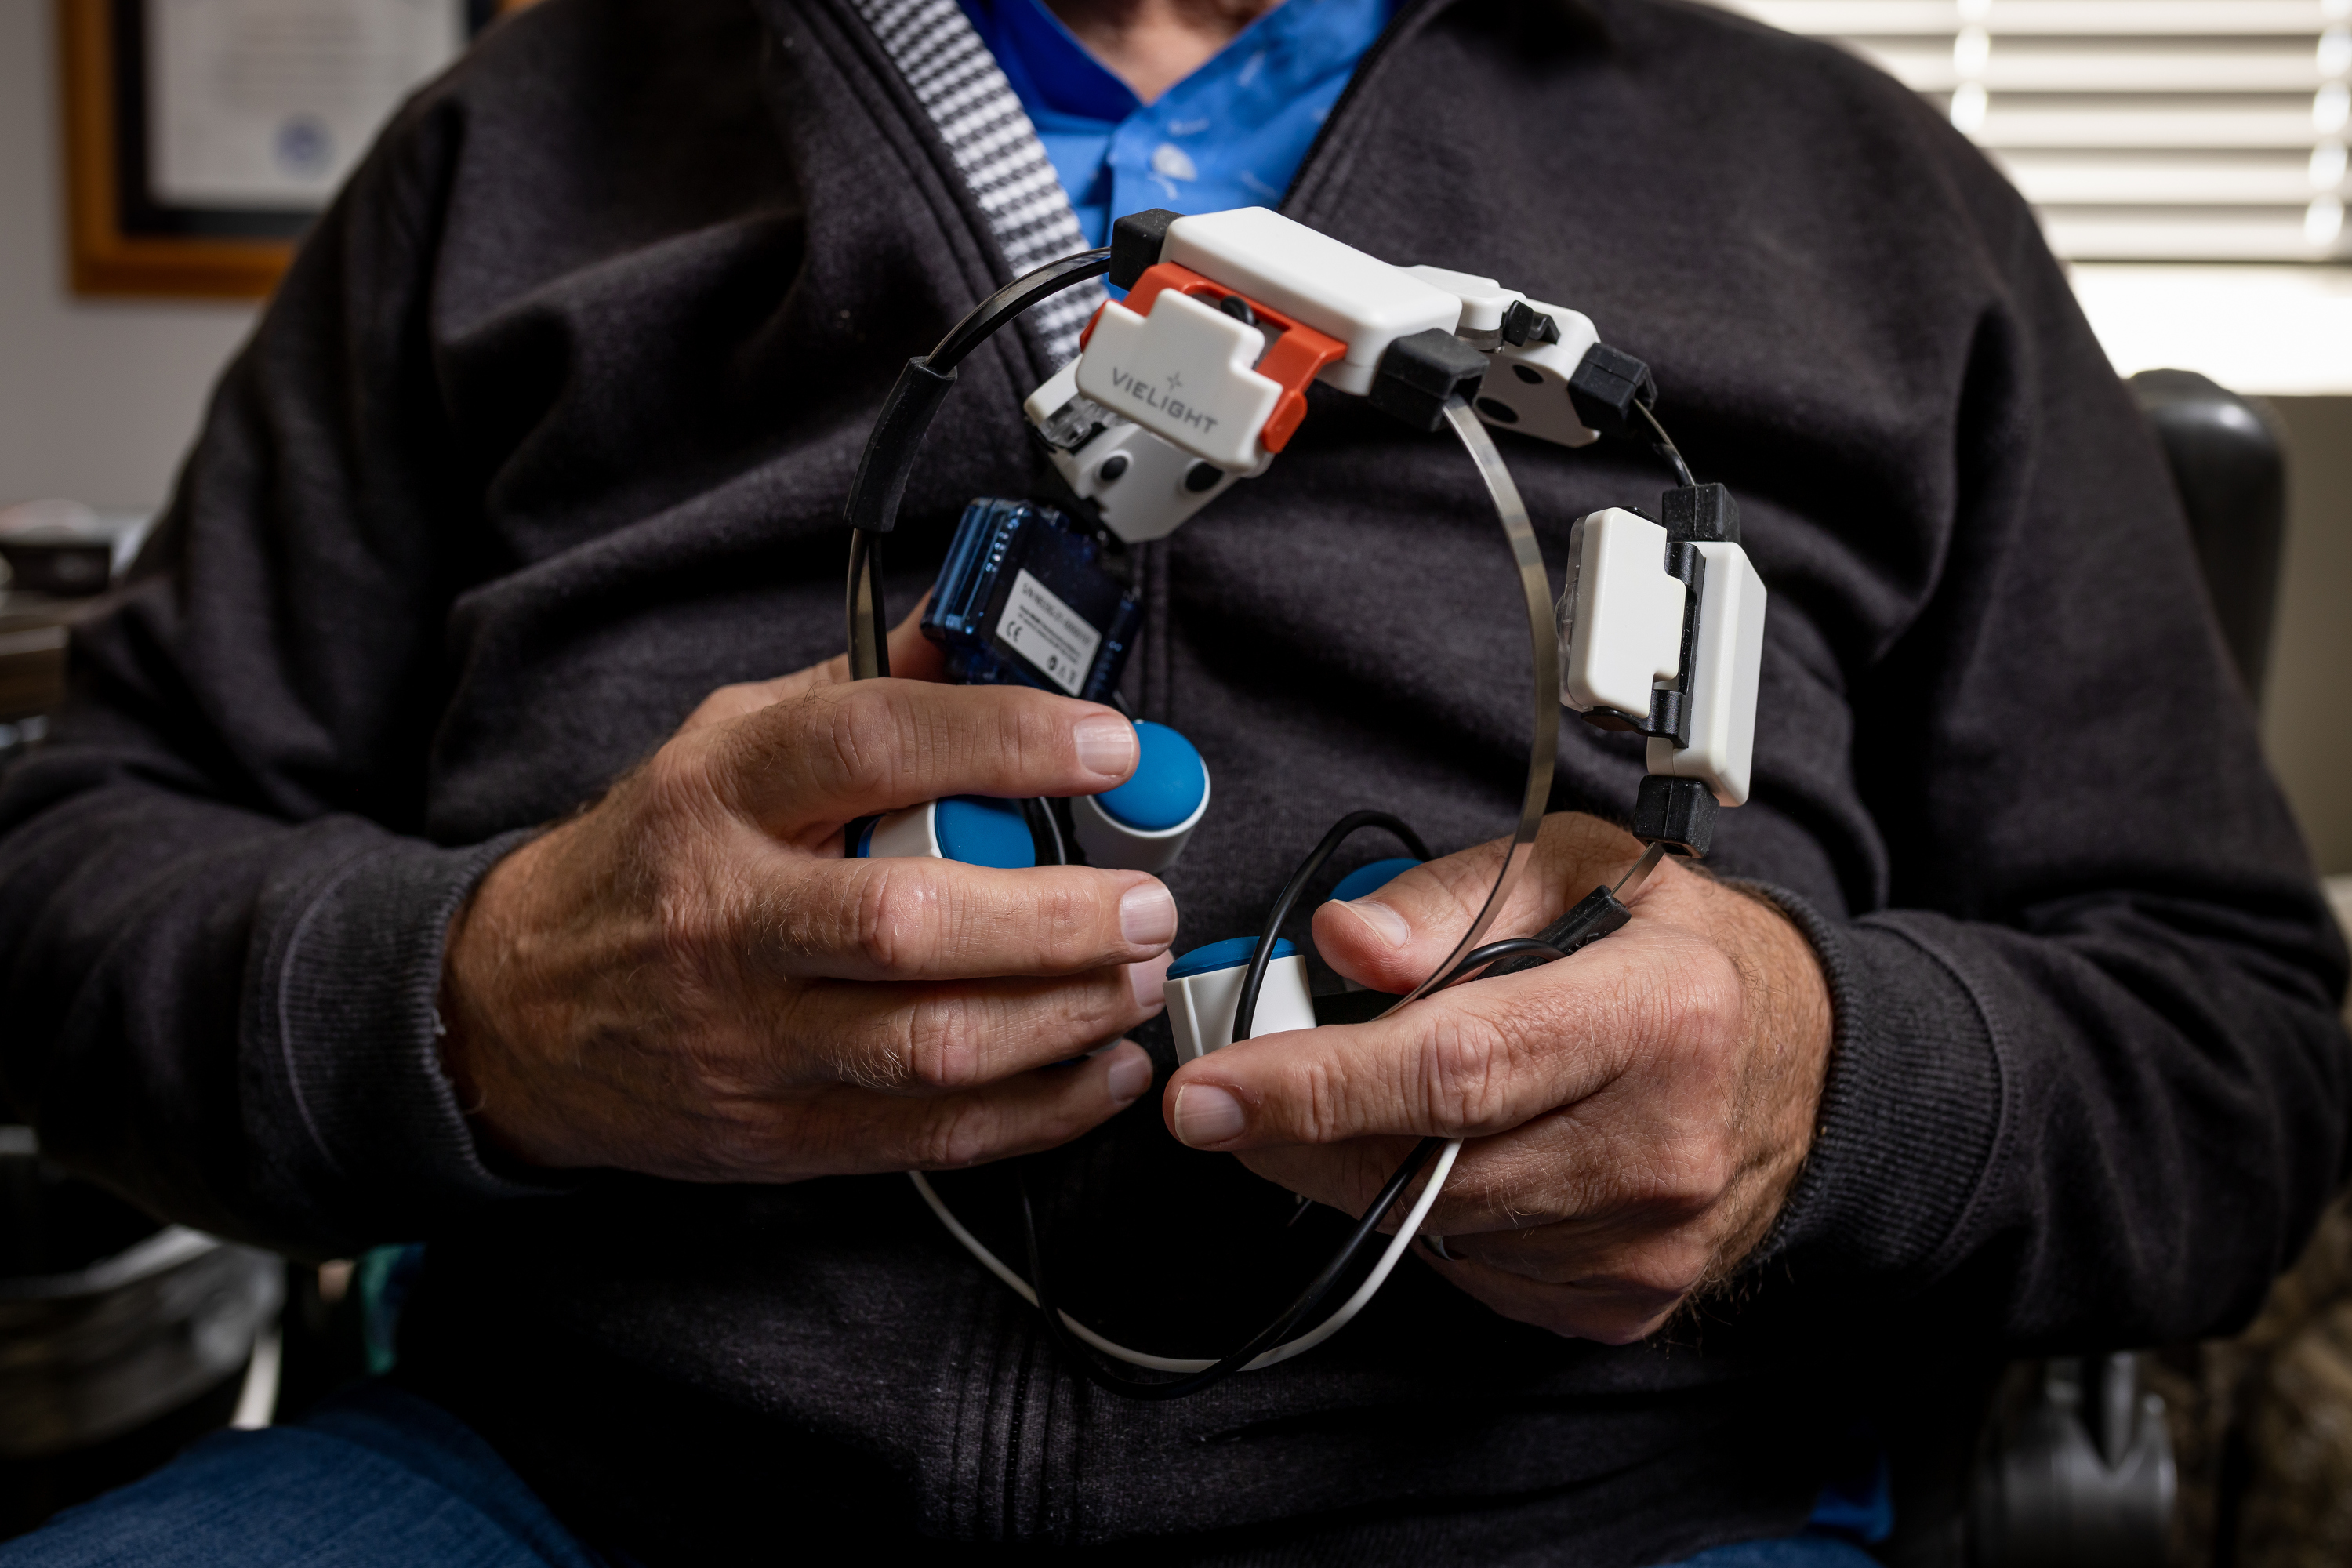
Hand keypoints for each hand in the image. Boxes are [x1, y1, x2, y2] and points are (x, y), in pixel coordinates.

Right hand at [439, 611, 1174, 1181]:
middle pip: (911, 922)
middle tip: (1148, 901)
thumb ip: (854, 692)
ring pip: (930, 1043)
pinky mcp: (778, 1134)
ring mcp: (752, 1039)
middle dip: (1058, 916)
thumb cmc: (647, 865)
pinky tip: (1103, 1068)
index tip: (1105, 745)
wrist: (512, 1016)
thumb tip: (970, 627)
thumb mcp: (721, 744)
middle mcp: (730, 919)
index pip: (867, 748)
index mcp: (719, 798)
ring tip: (1140, 977)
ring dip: (1065, 1016)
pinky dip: (1039, 1109)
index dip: (998, 741)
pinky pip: (930, 1136)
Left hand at [1159, 813, 1831, 1342]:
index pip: (1452, 1067)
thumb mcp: (1574, 868)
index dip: (1312, 1085)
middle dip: (1301, 1134)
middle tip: (1237, 1097)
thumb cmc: (1681, 951)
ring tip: (1375, 1102)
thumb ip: (1446, 900)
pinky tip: (1461, 1152)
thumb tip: (1343, 944)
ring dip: (1366, 1172)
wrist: (1816, 1065)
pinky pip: (1477, 1273)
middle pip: (1425, 1166)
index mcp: (1655, 1014)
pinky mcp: (1628, 1299)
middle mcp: (1661, 1143)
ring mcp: (1650, 1241)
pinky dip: (1435, 1216)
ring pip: (1438, 1230)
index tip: (1206, 1093)